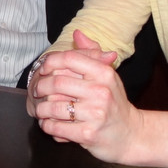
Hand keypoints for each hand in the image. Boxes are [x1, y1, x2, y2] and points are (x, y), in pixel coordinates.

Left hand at [31, 31, 139, 160]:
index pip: (69, 59)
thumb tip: (77, 33)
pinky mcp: (88, 134)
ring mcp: (95, 113)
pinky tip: (49, 124)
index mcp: (103, 73)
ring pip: (53, 106)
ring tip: (41, 109)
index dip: (50, 62)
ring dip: (42, 109)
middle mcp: (100, 91)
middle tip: (37, 91)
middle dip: (40, 87)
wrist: (130, 133)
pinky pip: (57, 127)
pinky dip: (48, 126)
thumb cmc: (114, 101)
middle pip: (57, 82)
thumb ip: (91, 53)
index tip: (43, 69)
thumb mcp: (107, 74)